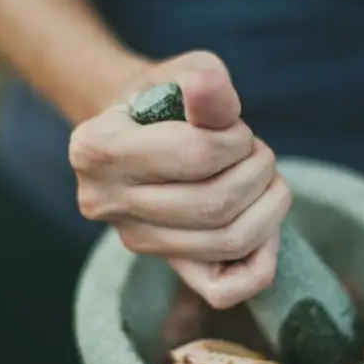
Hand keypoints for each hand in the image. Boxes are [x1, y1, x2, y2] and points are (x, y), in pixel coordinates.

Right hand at [69, 51, 290, 308]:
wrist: (142, 131)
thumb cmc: (168, 100)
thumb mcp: (184, 74)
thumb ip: (203, 82)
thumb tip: (210, 86)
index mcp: (95, 147)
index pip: (194, 155)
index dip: (236, 140)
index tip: (236, 128)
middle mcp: (104, 202)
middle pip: (214, 205)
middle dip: (257, 171)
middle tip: (256, 152)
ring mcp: (133, 239)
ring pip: (227, 242)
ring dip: (269, 206)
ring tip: (265, 178)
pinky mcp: (165, 266)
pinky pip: (223, 290)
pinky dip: (261, 261)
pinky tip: (263, 225)